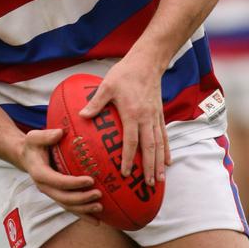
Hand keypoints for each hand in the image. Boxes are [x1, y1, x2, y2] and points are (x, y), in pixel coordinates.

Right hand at [19, 128, 103, 223]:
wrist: (26, 157)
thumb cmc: (33, 145)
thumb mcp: (34, 137)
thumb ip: (46, 135)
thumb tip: (60, 133)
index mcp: (39, 173)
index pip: (58, 181)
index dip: (74, 183)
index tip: (91, 180)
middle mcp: (45, 187)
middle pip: (64, 198)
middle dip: (82, 199)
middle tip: (99, 194)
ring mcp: (51, 193)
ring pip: (67, 206)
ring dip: (84, 209)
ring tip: (100, 207)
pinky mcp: (57, 196)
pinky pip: (70, 208)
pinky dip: (83, 215)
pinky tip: (97, 220)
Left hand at [79, 55, 170, 184]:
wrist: (147, 62)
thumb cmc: (124, 74)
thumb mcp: (107, 86)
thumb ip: (96, 103)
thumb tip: (81, 116)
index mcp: (132, 113)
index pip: (131, 141)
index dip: (129, 158)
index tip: (127, 173)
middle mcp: (146, 118)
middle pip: (150, 147)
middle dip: (149, 167)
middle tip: (149, 185)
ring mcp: (155, 117)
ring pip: (160, 144)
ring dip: (160, 163)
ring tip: (160, 180)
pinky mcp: (159, 114)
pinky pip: (164, 136)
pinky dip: (166, 150)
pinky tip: (167, 162)